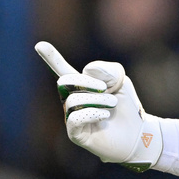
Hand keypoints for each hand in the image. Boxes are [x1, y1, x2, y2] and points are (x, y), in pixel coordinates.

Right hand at [35, 41, 161, 171]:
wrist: (139, 133)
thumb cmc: (127, 107)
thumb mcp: (120, 81)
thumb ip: (106, 70)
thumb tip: (85, 71)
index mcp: (81, 86)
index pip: (63, 70)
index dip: (51, 57)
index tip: (39, 44)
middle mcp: (72, 101)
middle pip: (65, 81)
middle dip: (87, 82)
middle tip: (107, 89)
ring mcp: (72, 117)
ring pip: (72, 100)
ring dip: (96, 99)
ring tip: (112, 105)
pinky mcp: (76, 134)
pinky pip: (74, 118)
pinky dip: (92, 113)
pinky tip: (105, 116)